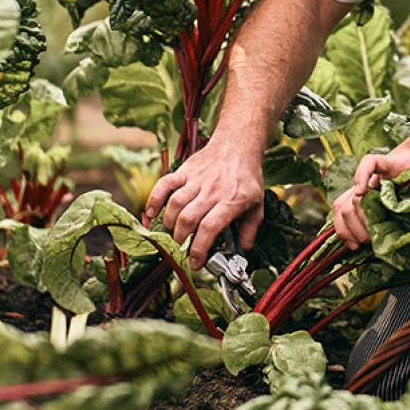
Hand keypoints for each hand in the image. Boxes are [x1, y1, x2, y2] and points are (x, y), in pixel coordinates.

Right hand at [146, 141, 263, 268]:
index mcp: (232, 200)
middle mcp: (212, 190)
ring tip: (174, 234)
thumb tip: (240, 253)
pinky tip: (152, 214)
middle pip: (188, 219)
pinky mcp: (184, 171)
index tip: (195, 263)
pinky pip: (164, 184)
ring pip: (175, 204)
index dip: (199, 248)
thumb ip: (249, 232)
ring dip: (170, 224)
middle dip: (181, 240)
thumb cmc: (247, 179)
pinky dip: (154, 200)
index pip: (210, 227)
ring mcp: (197, 179)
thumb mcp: (257, 206)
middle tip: (182, 249)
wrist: (238, 145)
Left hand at [331, 130, 409, 248]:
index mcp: (365, 198)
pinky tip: (362, 190)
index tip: (354, 246)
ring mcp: (376, 176)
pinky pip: (368, 164)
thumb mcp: (401, 214)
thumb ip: (387, 226)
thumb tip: (376, 251)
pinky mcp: (390, 162)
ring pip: (352, 195)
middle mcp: (366, 187)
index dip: (343, 231)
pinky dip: (361, 176)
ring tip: (373, 226)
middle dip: (353, 229)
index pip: (340, 212)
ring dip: (359, 216)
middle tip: (369, 240)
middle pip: (343, 207)